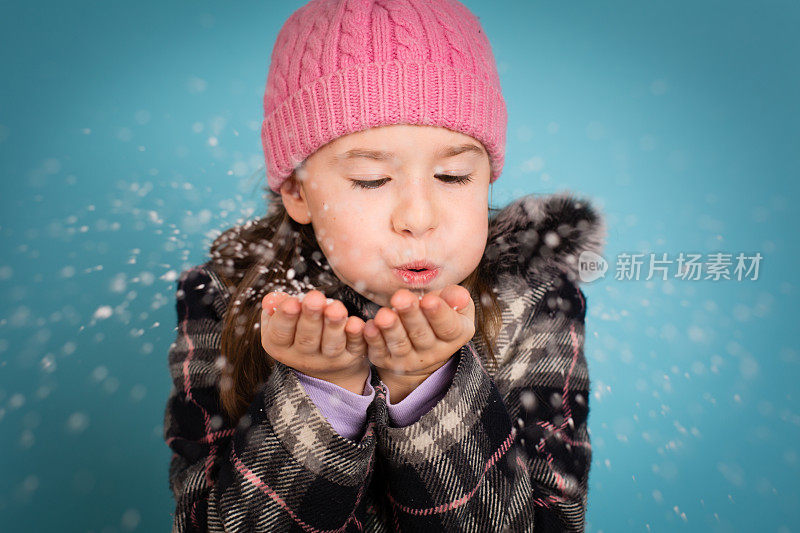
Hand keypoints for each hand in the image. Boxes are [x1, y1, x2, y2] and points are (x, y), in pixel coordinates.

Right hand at [261, 290, 369, 393]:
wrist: (326, 365)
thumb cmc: (300, 332)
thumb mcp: (282, 322)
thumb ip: (277, 307)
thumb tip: (272, 299)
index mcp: (281, 346)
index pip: (281, 332)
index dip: (286, 317)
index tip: (292, 302)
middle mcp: (303, 358)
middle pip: (307, 339)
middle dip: (311, 317)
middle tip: (315, 298)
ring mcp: (329, 361)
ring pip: (331, 345)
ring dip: (333, 325)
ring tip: (335, 308)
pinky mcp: (351, 359)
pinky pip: (355, 347)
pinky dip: (356, 335)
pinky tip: (356, 323)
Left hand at [364, 284, 474, 401]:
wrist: (420, 345)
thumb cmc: (437, 314)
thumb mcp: (451, 305)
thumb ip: (455, 298)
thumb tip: (460, 296)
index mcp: (455, 335)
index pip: (448, 327)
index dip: (439, 314)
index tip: (429, 300)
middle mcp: (434, 352)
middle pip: (421, 335)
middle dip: (411, 316)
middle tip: (401, 298)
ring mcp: (409, 359)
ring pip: (400, 344)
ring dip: (391, 329)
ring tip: (383, 315)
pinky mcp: (387, 360)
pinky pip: (379, 351)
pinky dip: (373, 339)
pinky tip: (368, 327)